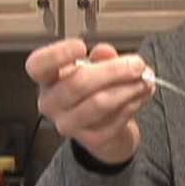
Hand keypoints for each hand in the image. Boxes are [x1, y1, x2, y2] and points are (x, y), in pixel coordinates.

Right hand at [25, 39, 153, 163]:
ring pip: (100, 103)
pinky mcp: (92, 139)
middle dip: (113, 71)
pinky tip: (142, 94)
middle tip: (136, 64)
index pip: (38, 65)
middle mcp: (51, 102)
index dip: (58, 54)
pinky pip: (117, 118)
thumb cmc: (95, 89)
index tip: (81, 46)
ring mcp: (69, 124)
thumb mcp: (97, 67)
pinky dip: (134, 103)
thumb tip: (104, 52)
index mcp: (48, 78)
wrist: (105, 125)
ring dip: (129, 88)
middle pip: (78, 84)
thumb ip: (101, 57)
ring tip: (146, 79)